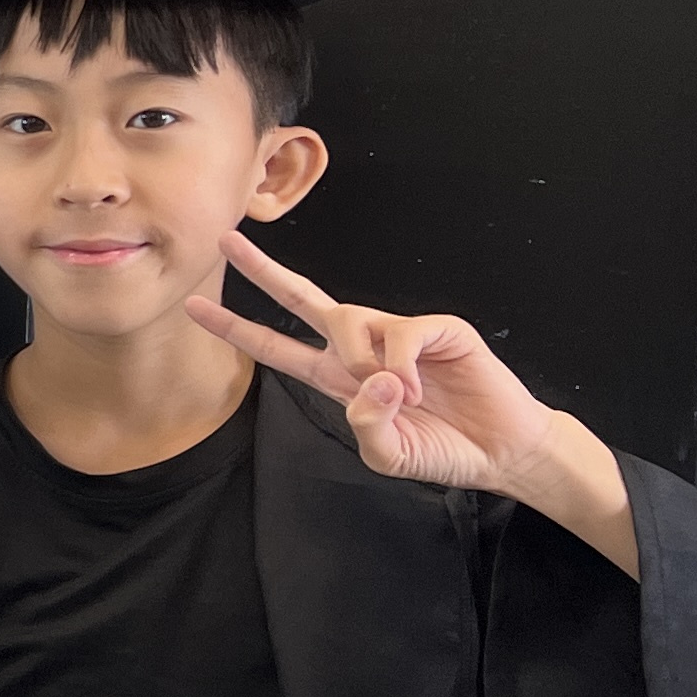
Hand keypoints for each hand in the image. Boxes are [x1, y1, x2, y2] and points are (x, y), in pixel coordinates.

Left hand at [191, 234, 632, 556]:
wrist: (500, 450)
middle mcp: (361, 347)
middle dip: (263, 271)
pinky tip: (419, 388)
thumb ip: (366, 426)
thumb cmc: (442, 448)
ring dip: (362, 360)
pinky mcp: (438, 328)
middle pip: (303, 299)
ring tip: (400, 397)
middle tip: (226, 241)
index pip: (277, 346)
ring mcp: (398, 333)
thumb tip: (371, 381)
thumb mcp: (389, 455)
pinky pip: (400, 332)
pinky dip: (403, 364)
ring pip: (351, 321)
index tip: (195, 307)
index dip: (238, 327)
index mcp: (338, 376)